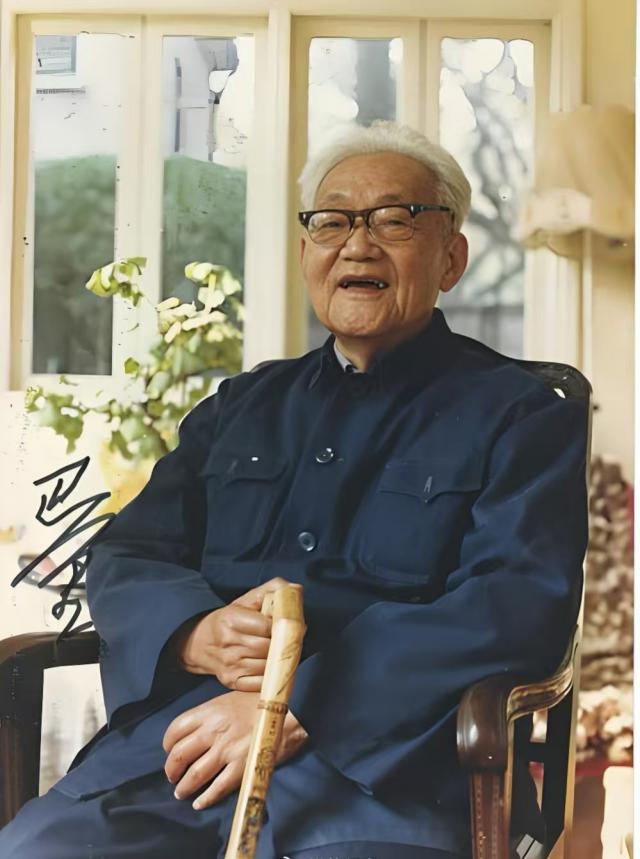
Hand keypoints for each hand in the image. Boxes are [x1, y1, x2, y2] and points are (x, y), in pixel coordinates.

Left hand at [163, 691, 308, 809]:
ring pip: (194, 775)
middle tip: (172, 777)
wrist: (291, 709)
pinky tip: (200, 802)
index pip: (175, 729)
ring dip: (184, 787)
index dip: (167, 745)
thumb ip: (211, 714)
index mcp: (209, 711)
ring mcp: (227, 750)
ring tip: (182, 792)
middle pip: (179, 755)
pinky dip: (205, 798)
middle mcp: (214, 731)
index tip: (169, 752)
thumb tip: (196, 730)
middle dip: (171, 770)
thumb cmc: (261, 701)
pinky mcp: (242, 766)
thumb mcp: (230, 698)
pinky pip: (218, 788)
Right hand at [175, 577, 289, 690]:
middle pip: (267, 647)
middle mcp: (228, 643)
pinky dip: (271, 677)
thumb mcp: (246, 601)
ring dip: (279, 661)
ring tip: (281, 652)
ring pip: (266, 666)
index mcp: (230, 619)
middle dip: (283, 644)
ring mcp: (229, 665)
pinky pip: (260, 684)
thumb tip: (295, 588)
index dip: (282, 626)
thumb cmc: (230, 620)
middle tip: (289, 640)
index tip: (289, 625)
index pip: (267, 626)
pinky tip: (272, 667)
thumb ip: (271, 590)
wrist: (200, 643)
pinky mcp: (231, 681)